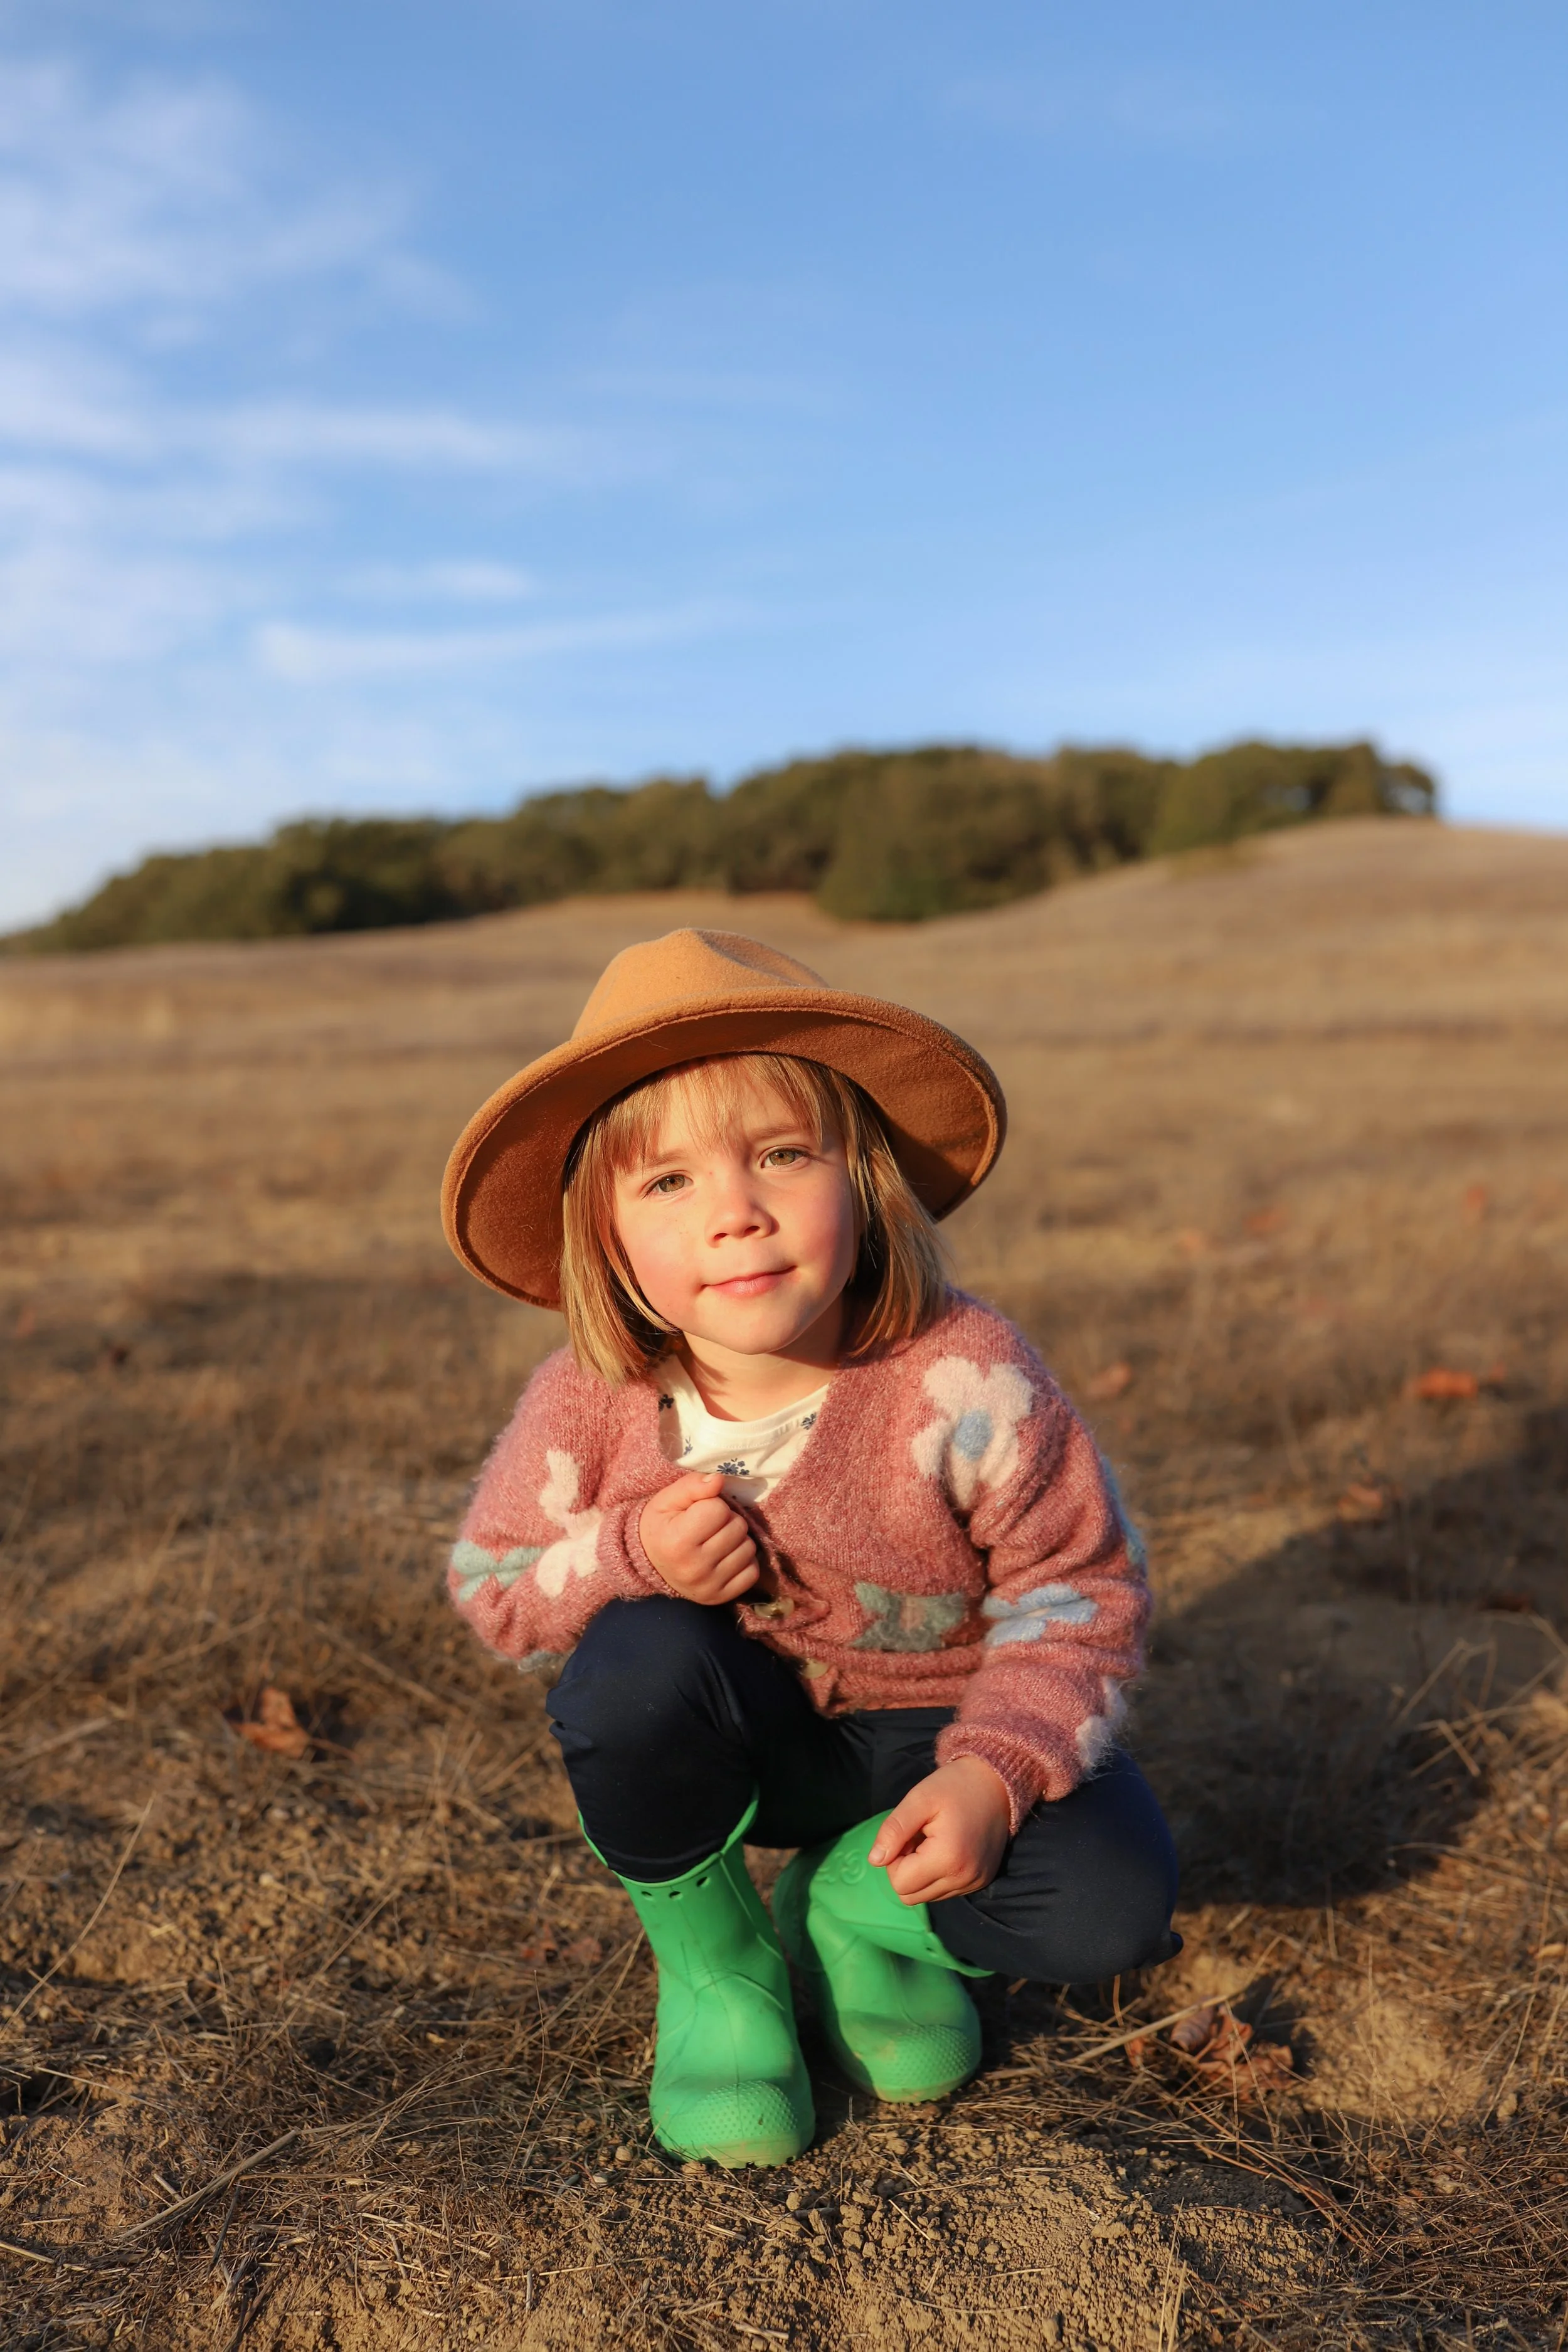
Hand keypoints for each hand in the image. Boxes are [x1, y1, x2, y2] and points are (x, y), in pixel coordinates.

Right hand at [639, 1472, 758, 1603]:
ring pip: (749, 1548)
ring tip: (716, 1541)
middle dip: (727, 1520)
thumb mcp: (667, 1499)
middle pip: (738, 1528)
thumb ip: (692, 1486)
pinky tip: (725, 1558)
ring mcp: (709, 1586)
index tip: (698, 1511)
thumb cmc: (661, 1525)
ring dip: (737, 1540)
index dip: (712, 1504)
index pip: (718, 1510)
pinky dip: (743, 1561)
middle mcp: (694, 1568)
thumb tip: (719, 1479)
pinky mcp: (721, 1598)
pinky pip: (752, 1572)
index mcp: (677, 1542)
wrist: (649, 1563)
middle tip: (709, 1526)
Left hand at [868, 1758, 1011, 1903]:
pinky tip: (946, 1848)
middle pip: (911, 1896)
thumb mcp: (919, 1799)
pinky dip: (938, 1874)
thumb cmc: (954, 1786)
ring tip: (933, 1842)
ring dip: (921, 1873)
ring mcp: (975, 1883)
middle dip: (906, 1869)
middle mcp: (964, 1878)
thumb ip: (894, 1830)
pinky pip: (946, 1891)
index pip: (900, 1883)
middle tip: (918, 1838)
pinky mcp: (981, 1881)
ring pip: (927, 1896)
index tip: (909, 1835)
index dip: (894, 1859)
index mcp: (948, 1859)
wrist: (997, 1782)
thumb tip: (874, 1861)